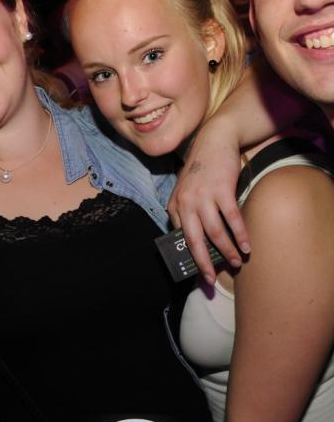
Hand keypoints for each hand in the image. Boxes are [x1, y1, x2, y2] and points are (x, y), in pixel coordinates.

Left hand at [168, 124, 249, 283]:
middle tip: (212, 280)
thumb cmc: (201, 170)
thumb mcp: (186, 192)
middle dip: (203, 263)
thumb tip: (195, 240)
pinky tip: (247, 246)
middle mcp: (186, 203)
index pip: (181, 239)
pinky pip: (232, 218)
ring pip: (214, 233)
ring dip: (227, 250)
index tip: (200, 274)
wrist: (213, 141)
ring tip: (237, 262)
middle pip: (194, 241)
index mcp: (175, 207)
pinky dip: (240, 234)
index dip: (191, 259)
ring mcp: (203, 197)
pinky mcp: (222, 190)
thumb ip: (186, 213)